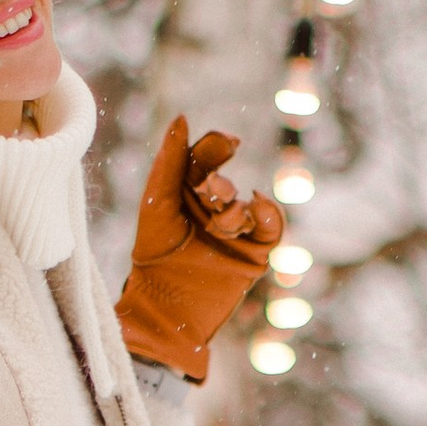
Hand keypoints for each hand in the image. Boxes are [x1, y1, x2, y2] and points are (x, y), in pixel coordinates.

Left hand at [115, 117, 284, 384]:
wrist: (166, 309)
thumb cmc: (154, 256)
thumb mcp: (157, 203)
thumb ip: (170, 161)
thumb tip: (182, 117)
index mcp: (185, 192)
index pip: (206, 157)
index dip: (217, 145)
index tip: (228, 143)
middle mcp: (211, 208)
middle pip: (227, 178)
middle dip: (221, 182)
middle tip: (212, 192)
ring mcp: (235, 231)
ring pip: (247, 203)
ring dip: (234, 209)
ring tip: (219, 223)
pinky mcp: (254, 253)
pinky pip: (272, 226)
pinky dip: (268, 214)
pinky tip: (256, 209)